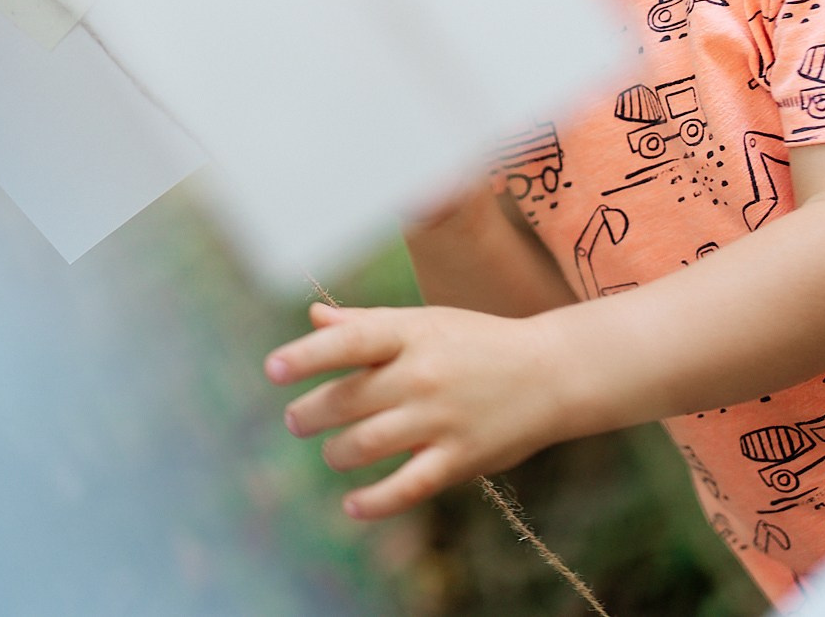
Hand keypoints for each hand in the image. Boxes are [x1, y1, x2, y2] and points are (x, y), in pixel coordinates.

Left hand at [265, 303, 567, 518]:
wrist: (552, 372)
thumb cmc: (476, 342)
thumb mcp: (424, 322)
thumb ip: (367, 324)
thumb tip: (314, 318)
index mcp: (410, 334)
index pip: (348, 342)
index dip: (305, 356)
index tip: (272, 370)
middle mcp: (422, 375)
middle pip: (347, 399)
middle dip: (310, 413)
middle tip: (296, 420)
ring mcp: (441, 419)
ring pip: (366, 443)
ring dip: (336, 452)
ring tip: (331, 450)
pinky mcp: (461, 458)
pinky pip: (408, 486)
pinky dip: (375, 501)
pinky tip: (352, 505)